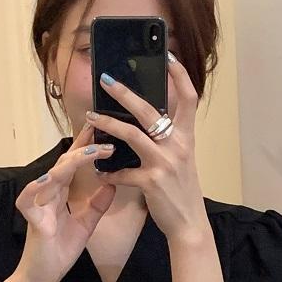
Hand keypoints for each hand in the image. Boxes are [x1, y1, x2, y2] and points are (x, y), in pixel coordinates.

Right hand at [12, 129, 115, 281]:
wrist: (42, 278)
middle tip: (105, 134)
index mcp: (60, 193)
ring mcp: (38, 204)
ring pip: (54, 175)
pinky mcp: (32, 219)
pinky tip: (51, 177)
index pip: (74, 163)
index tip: (103, 128)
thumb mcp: (86, 225)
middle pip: (65, 162)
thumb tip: (112, 185)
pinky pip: (30, 198)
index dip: (87, 146)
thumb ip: (97, 205)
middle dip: (84, 147)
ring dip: (72, 162)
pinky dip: (38, 187)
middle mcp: (48, 193)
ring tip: (91, 152)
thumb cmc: (59, 252)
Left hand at [91, 52, 204, 245]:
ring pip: (132, 134)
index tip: (169, 55)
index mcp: (186, 137)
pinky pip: (124, 172)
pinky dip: (110, 171)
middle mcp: (177, 145)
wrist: (189, 225)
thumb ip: (169, 139)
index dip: (180, 75)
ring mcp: (165, 163)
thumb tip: (151, 121)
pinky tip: (100, 171)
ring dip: (109, 123)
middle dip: (125, 93)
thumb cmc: (182, 191)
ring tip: (92, 115)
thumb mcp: (182, 159)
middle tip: (106, 80)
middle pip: (150, 110)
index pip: (189, 98)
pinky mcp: (152, 182)